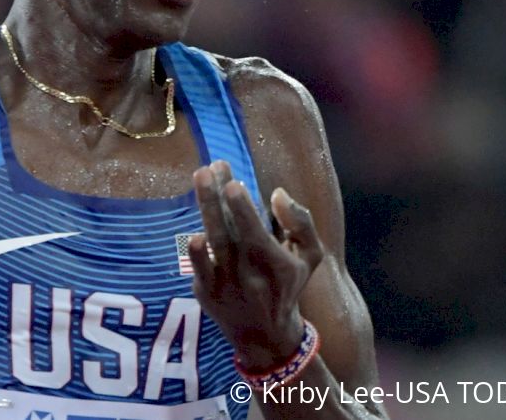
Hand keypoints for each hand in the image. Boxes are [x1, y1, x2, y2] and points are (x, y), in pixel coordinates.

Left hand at [189, 160, 324, 370]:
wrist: (265, 335)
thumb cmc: (288, 284)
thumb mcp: (310, 256)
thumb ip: (302, 222)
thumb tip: (277, 194)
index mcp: (278, 265)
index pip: (257, 233)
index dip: (244, 209)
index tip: (234, 183)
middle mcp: (251, 276)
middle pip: (230, 233)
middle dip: (217, 199)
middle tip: (208, 169)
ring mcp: (226, 285)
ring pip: (214, 243)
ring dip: (206, 209)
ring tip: (201, 177)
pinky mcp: (206, 292)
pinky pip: (199, 269)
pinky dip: (197, 255)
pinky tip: (194, 236)